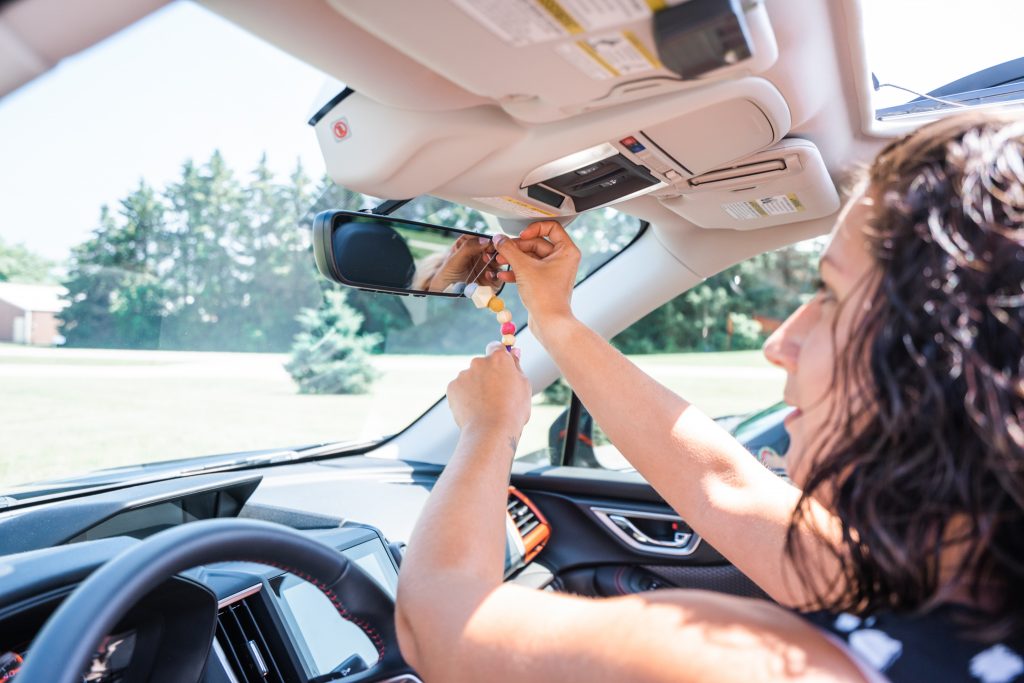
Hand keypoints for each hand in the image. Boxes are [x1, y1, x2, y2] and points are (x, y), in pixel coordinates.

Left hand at [427, 236, 499, 290]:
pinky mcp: (492, 279)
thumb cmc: (446, 274)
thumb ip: (468, 248)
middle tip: (490, 252)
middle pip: (495, 248)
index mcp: (470, 243)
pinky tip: (488, 275)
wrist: (445, 292)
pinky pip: (499, 276)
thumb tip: (485, 239)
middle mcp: (481, 253)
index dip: (488, 239)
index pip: (483, 237)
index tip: (490, 242)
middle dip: (495, 249)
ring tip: (488, 262)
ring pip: (500, 260)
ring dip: (497, 260)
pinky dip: (496, 275)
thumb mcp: (454, 259)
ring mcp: (487, 266)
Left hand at [447, 343, 530, 432]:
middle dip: (487, 375)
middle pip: (482, 364)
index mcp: (499, 358)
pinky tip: (474, 410)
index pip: (496, 347)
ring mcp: (464, 374)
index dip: (499, 357)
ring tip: (485, 407)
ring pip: (470, 378)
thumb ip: (516, 366)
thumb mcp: (523, 386)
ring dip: (476, 387)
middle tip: (495, 395)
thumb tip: (514, 352)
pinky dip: (465, 397)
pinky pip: (460, 389)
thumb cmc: (513, 411)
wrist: (491, 431)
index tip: (501, 367)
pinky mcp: (452, 387)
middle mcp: (479, 362)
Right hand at [491, 221, 580, 335]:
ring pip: (531, 257)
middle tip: (502, 250)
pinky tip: (504, 274)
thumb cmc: (546, 297)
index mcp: (566, 251)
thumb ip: (509, 250)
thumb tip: (499, 239)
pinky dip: (517, 271)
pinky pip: (530, 270)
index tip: (521, 236)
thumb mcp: (523, 267)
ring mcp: (553, 271)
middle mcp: (563, 259)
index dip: (533, 229)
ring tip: (500, 261)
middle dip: (517, 248)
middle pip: (536, 243)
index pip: (551, 228)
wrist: (549, 322)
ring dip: (514, 259)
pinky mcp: (544, 282)